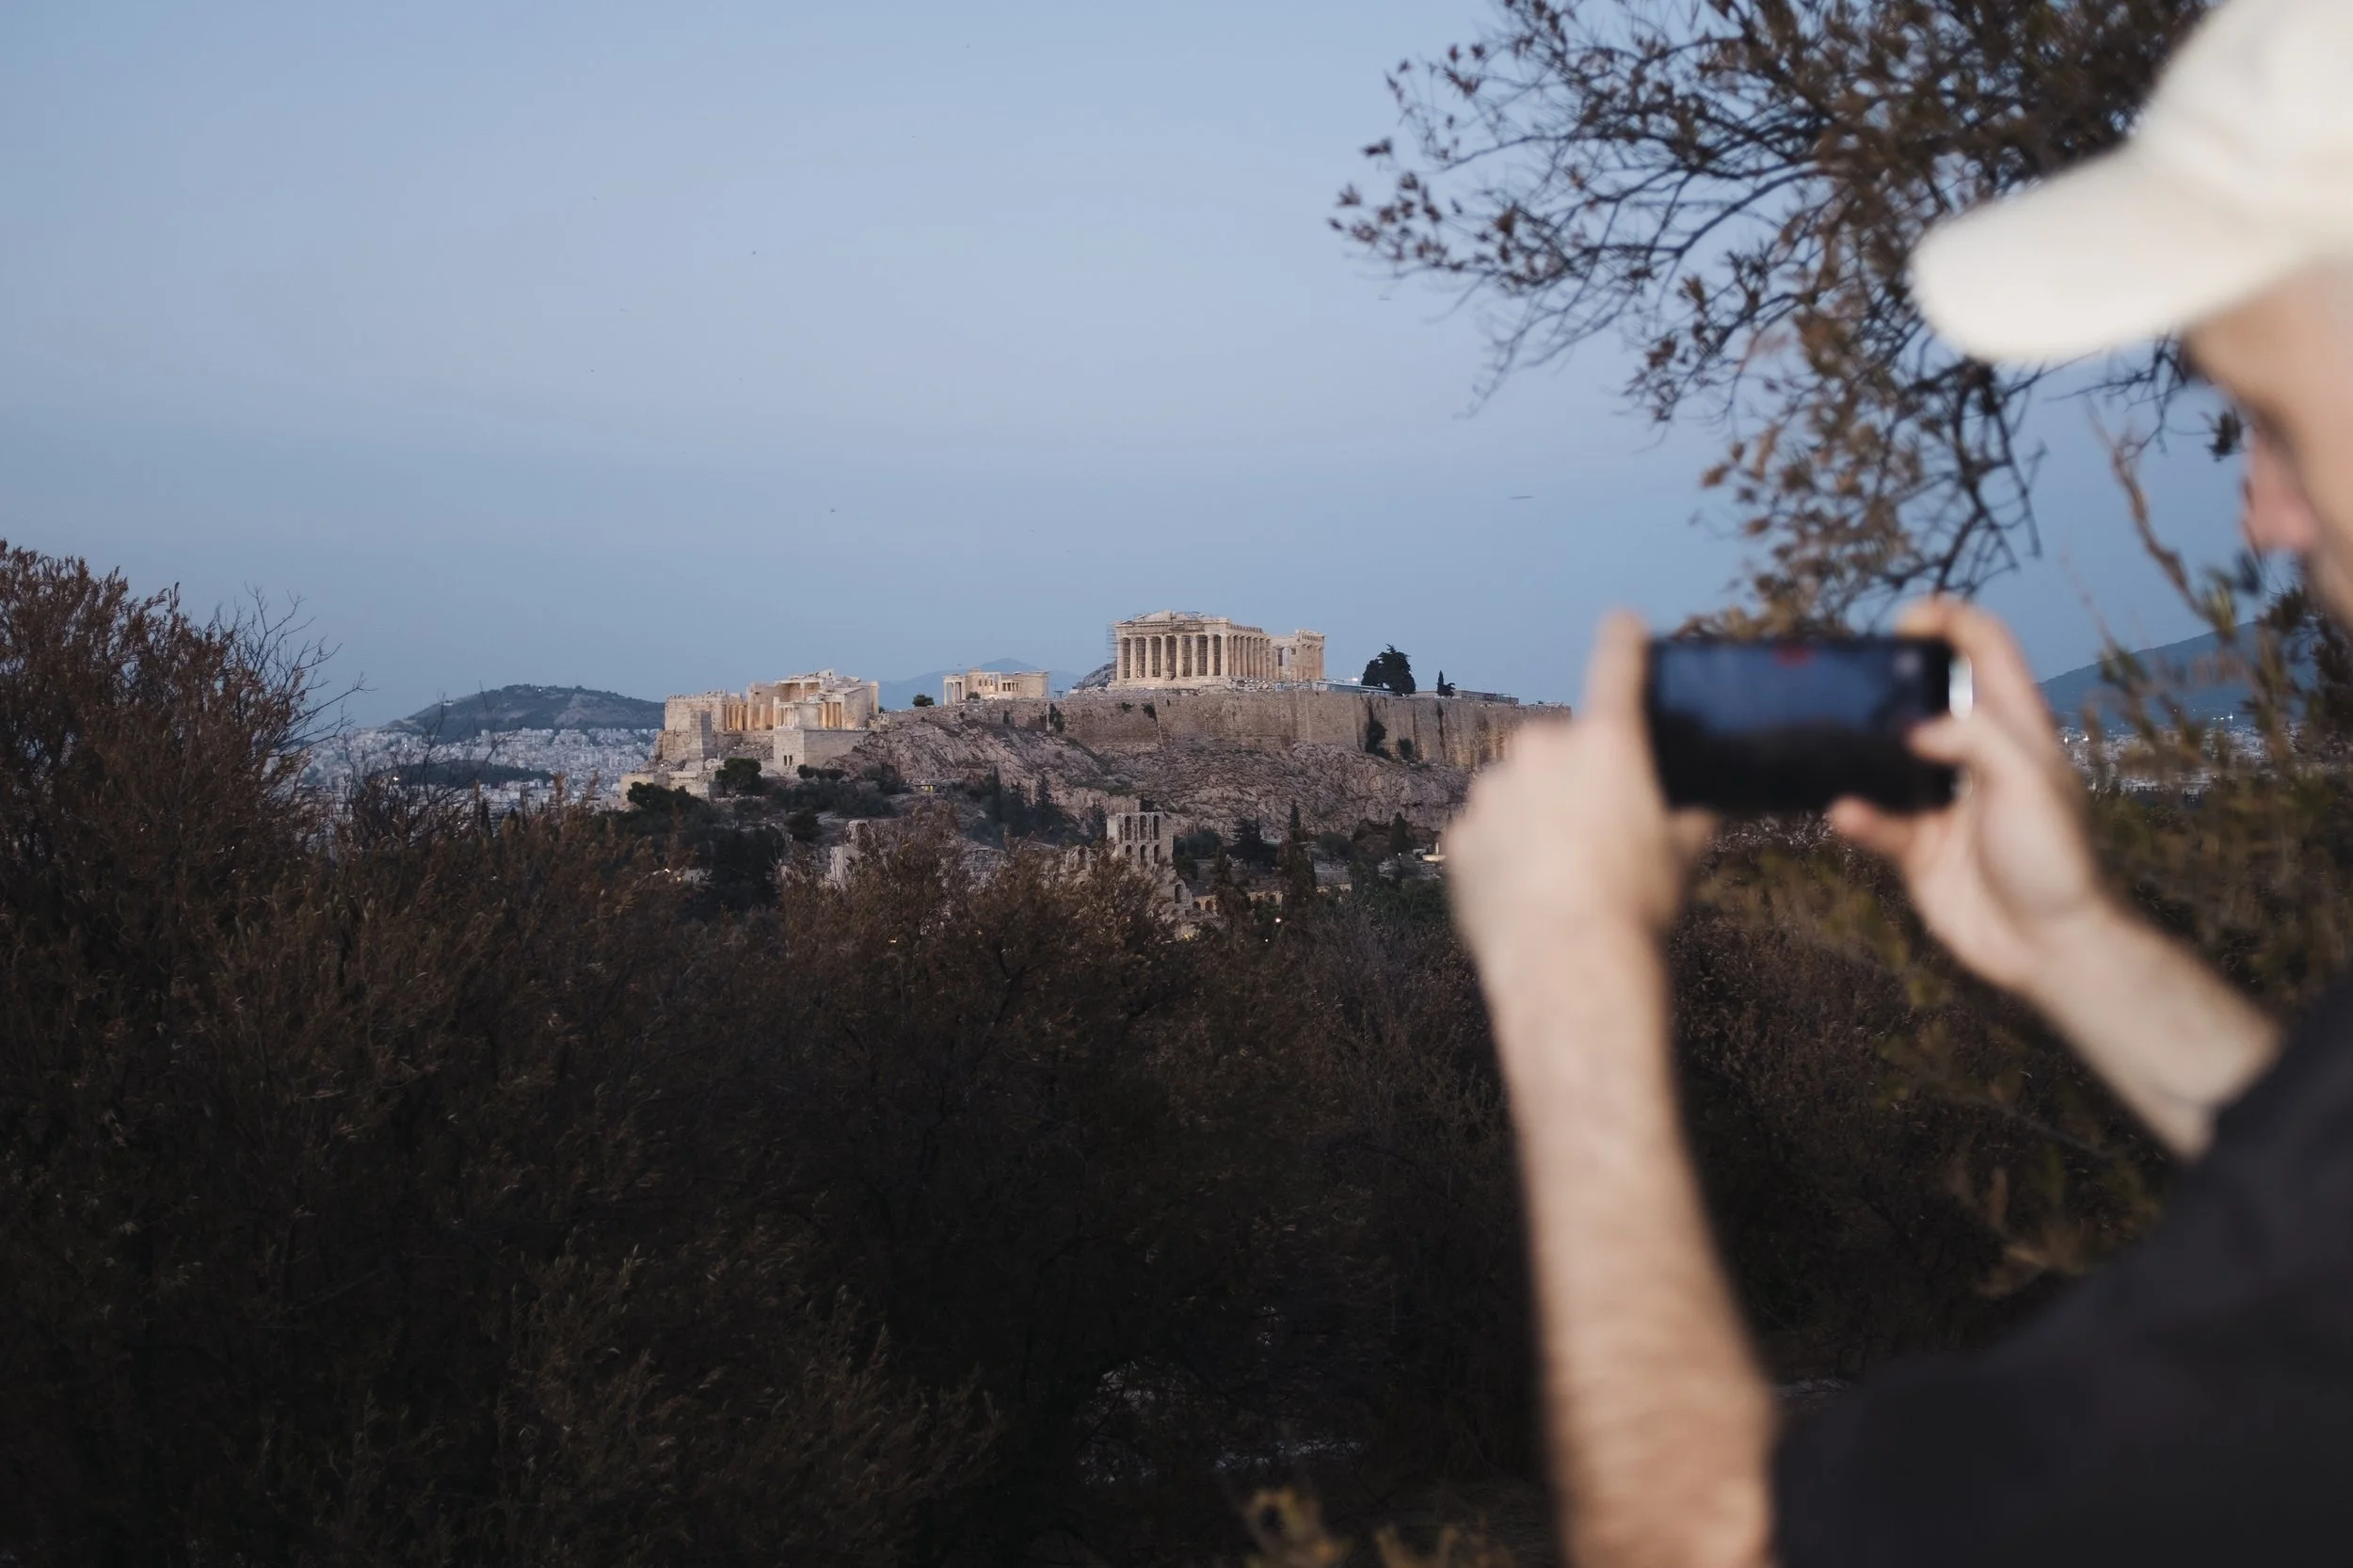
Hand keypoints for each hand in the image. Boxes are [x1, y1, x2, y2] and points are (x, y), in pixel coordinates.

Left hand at [1447, 614, 1714, 974]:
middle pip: (1563, 749)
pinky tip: (1527, 895)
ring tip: (1562, 878)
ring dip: (1536, 818)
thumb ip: (1693, 815)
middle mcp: (1542, 750)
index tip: (1622, 621)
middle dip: (1577, 780)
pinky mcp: (1459, 835)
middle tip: (1600, 835)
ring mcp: (1492, 790)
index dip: (1624, 641)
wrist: (1565, 963)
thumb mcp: (1684, 854)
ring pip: (1519, 792)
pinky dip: (1503, 854)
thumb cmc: (1636, 904)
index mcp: (1607, 741)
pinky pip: (1486, 834)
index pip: (1617, 668)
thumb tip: (1708, 806)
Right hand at [1828, 599, 2115, 996]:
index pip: (1987, 652)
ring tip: (1831, 736)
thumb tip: (1913, 729)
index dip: (1952, 622)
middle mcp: (1976, 759)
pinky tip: (1843, 812)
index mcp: (2016, 730)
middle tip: (1853, 673)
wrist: (2048, 946)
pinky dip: (1857, 816)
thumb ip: (1975, 739)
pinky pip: (1876, 822)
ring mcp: (1943, 803)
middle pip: (1929, 697)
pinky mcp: (1917, 848)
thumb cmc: (2055, 858)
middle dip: (1891, 679)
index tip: (1906, 619)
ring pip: (1889, 759)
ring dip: (1861, 750)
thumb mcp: (2028, 781)